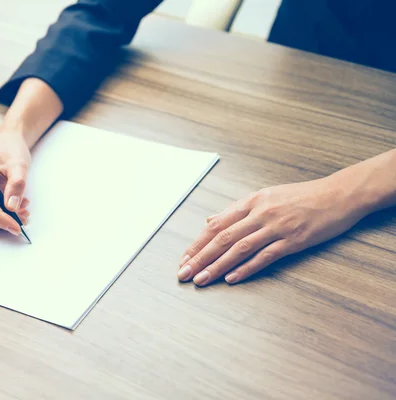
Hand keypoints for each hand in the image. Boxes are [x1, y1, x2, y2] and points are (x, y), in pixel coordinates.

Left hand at [177, 176, 367, 285]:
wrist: (338, 195)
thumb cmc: (300, 196)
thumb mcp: (265, 196)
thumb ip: (236, 210)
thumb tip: (210, 220)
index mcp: (250, 201)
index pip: (216, 225)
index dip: (197, 243)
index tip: (184, 258)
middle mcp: (259, 213)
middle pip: (222, 238)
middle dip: (200, 258)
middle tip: (184, 273)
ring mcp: (276, 227)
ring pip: (239, 249)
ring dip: (217, 266)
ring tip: (201, 280)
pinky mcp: (293, 240)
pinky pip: (265, 256)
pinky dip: (246, 268)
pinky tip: (232, 278)